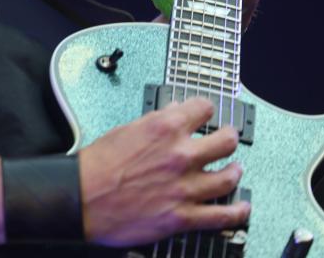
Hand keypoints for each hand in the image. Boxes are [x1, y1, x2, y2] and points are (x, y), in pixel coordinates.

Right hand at [78, 97, 247, 245]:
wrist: (81, 198)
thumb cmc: (97, 166)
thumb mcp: (126, 131)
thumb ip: (155, 122)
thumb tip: (172, 113)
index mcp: (165, 128)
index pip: (203, 108)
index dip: (207, 109)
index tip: (208, 113)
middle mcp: (181, 155)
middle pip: (225, 141)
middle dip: (229, 138)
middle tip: (228, 139)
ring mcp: (185, 186)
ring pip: (228, 177)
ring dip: (235, 172)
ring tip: (235, 170)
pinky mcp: (183, 216)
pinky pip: (221, 215)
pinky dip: (236, 211)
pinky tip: (241, 207)